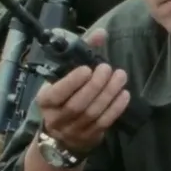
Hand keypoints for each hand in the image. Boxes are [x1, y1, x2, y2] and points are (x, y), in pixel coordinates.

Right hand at [34, 28, 129, 154]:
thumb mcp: (64, 75)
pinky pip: (104, 123)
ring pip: (93, 113)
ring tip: (120, 77)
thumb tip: (101, 33)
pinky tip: (124, 95)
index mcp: (45, 101)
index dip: (72, 82)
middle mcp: (57, 118)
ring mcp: (74, 130)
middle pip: (78, 104)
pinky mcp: (90, 137)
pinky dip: (116, 108)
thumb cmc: (64, 96)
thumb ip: (81, 52)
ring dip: (109, 94)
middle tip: (108, 69)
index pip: (56, 94)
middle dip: (96, 86)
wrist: (62, 132)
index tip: (87, 69)